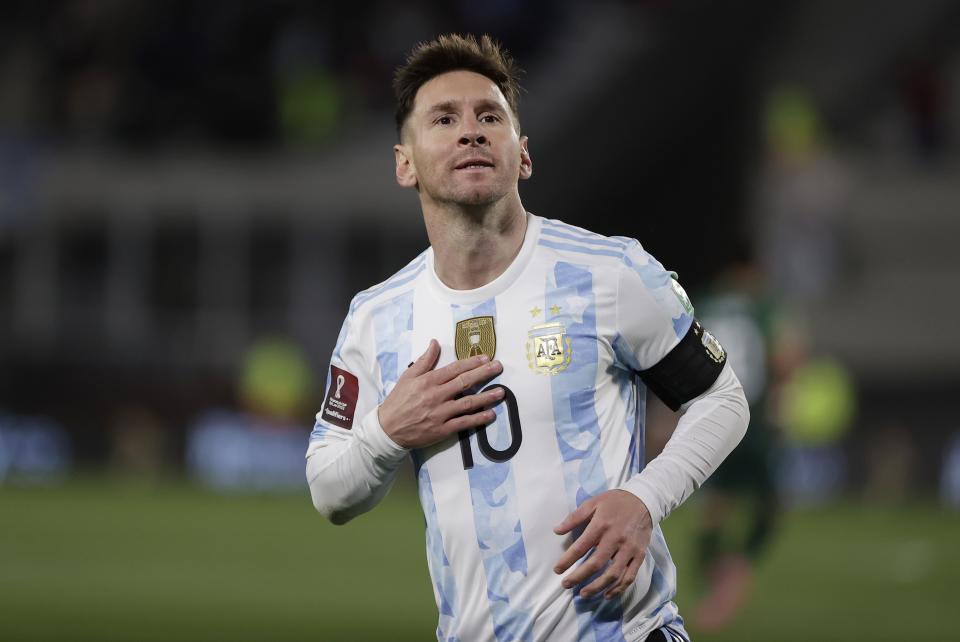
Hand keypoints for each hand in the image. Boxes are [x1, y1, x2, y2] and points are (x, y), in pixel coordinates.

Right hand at [378, 339, 504, 448]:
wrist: (387, 429)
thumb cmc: (398, 401)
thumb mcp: (408, 377)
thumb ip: (424, 360)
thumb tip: (435, 342)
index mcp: (428, 381)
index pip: (454, 369)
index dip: (471, 362)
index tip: (486, 358)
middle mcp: (436, 395)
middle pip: (465, 382)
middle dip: (484, 373)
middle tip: (498, 367)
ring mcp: (441, 413)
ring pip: (468, 403)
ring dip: (486, 397)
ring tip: (501, 392)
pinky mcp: (443, 429)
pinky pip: (464, 423)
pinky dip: (478, 419)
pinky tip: (491, 414)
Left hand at [553, 490, 652, 598]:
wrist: (644, 500)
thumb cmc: (615, 502)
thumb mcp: (593, 503)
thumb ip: (574, 517)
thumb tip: (556, 530)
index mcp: (601, 525)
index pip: (581, 547)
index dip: (567, 560)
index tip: (557, 569)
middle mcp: (616, 539)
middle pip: (596, 564)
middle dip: (579, 577)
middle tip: (566, 584)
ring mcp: (629, 549)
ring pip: (613, 574)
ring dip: (597, 586)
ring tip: (583, 593)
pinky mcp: (639, 555)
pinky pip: (629, 576)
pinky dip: (618, 588)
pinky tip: (607, 594)